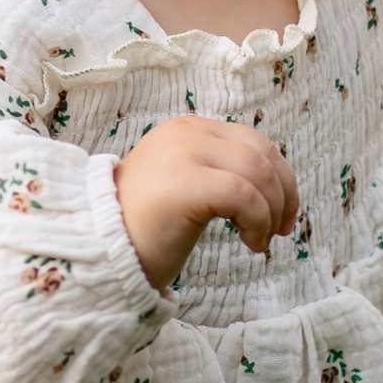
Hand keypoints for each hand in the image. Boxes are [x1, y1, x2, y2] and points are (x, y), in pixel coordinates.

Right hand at [115, 116, 298, 287]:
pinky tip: (250, 243)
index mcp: (187, 130)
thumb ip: (218, 173)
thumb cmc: (144, 229)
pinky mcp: (185, 182)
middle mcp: (186, 133)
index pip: (253, 142)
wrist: (98, 251)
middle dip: (284, 193)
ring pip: (258, 172)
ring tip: (259, 241)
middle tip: (281, 229)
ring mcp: (183, 153)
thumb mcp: (186, 187)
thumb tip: (272, 184)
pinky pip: (244, 195)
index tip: (282, 215)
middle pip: (262, 153)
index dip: (280, 177)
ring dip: (271, 212)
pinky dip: (258, 221)